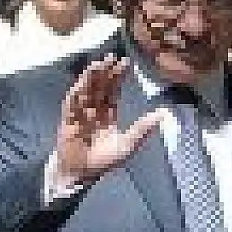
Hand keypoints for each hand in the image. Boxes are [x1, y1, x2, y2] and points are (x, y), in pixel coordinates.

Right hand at [54, 54, 164, 185]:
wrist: (80, 175)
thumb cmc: (103, 161)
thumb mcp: (128, 144)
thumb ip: (143, 129)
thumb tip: (163, 114)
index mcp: (107, 114)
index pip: (113, 91)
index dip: (118, 77)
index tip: (125, 62)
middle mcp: (93, 111)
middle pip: (100, 86)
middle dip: (106, 72)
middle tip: (114, 56)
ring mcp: (80, 114)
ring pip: (86, 90)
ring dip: (92, 76)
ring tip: (100, 63)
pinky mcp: (68, 121)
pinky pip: (71, 104)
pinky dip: (76, 92)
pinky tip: (83, 82)